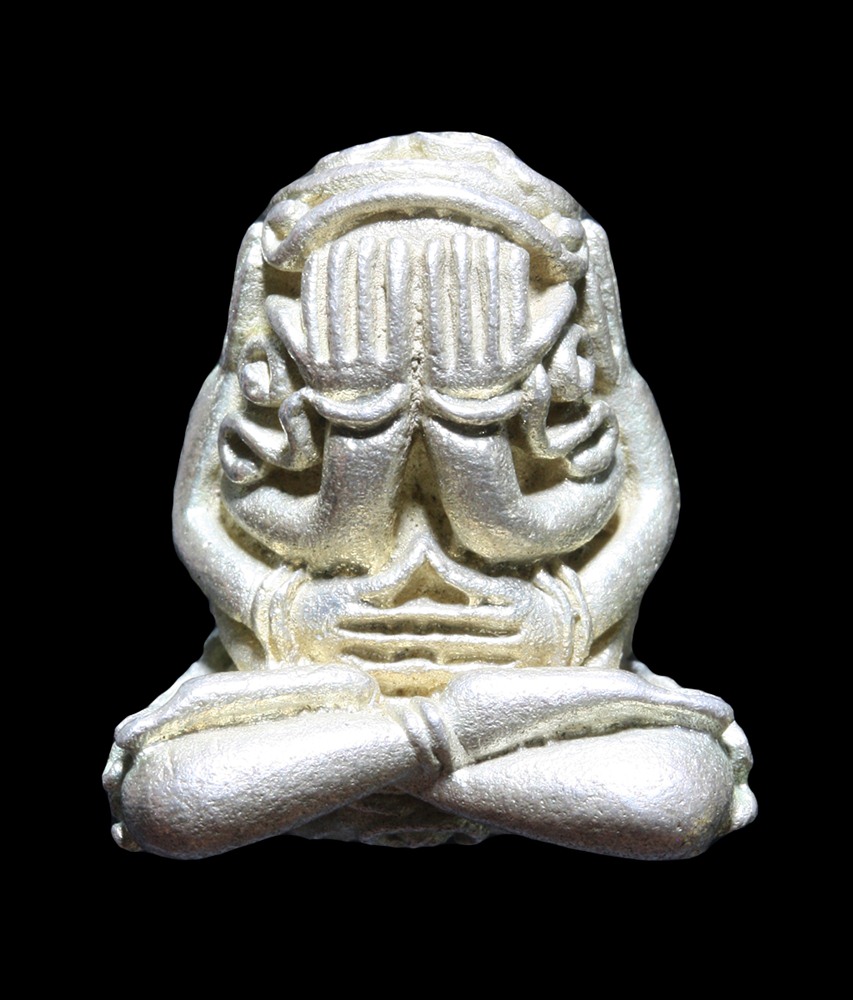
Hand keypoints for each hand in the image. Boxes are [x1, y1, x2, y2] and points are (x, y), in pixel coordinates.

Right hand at [267, 234, 414, 400]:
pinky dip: (409, 298)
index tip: (329, 249)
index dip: (323, 278)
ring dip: (386, 276)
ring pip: (376, 312)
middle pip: (347, 306)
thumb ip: (292, 337)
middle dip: (356, 270)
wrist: (373, 432)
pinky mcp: (399, 369)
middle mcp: (340, 364)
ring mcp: (371, 368)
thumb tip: (272, 305)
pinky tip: (416, 278)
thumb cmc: (340, 394)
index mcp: (318, 362)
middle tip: (365, 239)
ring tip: (397, 245)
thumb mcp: (310, 370)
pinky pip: (404, 326)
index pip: (317, 310)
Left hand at [423, 231, 575, 408]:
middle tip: (473, 235)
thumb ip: (552, 324)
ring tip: (450, 240)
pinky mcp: (435, 363)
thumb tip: (569, 292)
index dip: (510, 271)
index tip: (505, 246)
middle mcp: (494, 362)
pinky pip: (433, 316)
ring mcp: (464, 364)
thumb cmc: (502, 376)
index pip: (516, 304)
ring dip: (454, 268)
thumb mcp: (533, 356)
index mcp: (519, 357)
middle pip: (486, 300)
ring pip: (460, 304)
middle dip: (480, 264)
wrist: (463, 418)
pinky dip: (429, 286)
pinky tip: (426, 259)